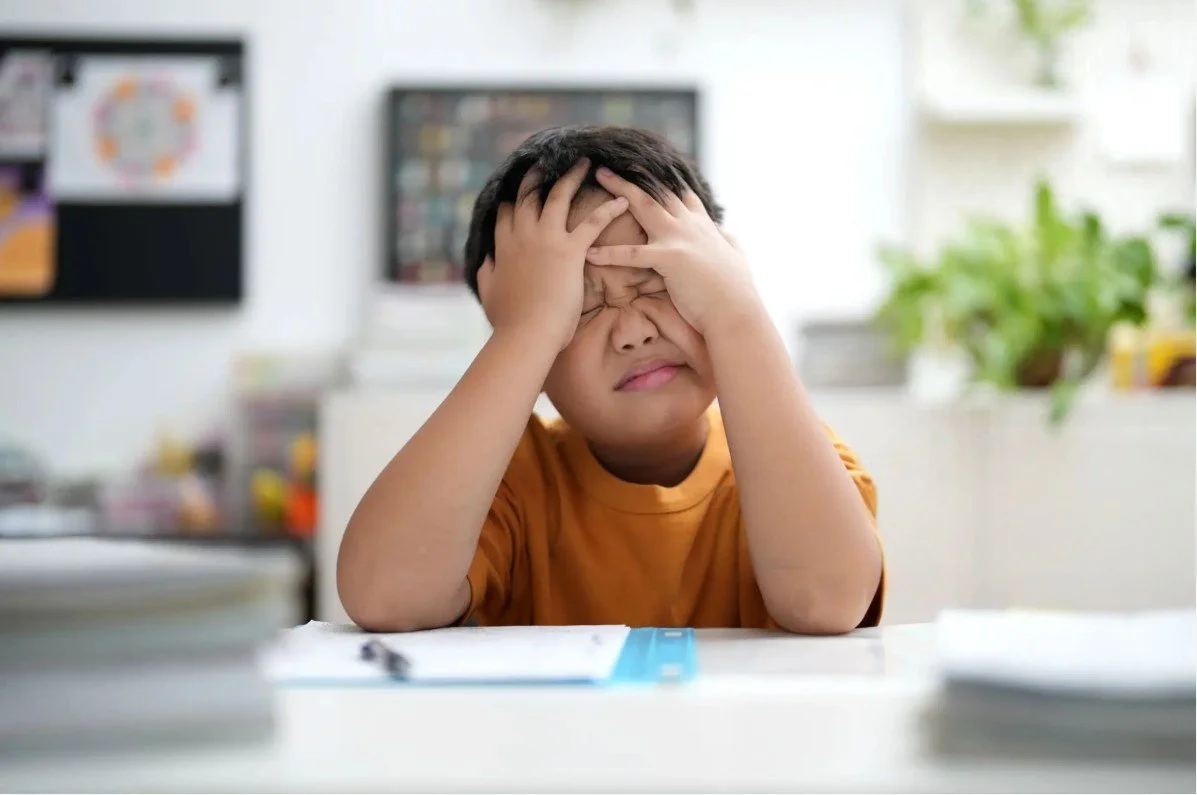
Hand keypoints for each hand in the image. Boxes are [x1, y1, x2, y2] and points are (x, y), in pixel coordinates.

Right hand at [477, 159, 628, 351]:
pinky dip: (608, 209)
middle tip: (550, 162)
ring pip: (560, 196)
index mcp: (503, 246)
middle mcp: (522, 235)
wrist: (526, 334)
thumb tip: (483, 262)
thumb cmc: (509, 320)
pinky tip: (622, 200)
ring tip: (585, 163)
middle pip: (530, 195)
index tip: (521, 189)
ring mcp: (546, 239)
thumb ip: (486, 273)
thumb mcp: (488, 292)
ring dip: (573, 177)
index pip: (506, 212)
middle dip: (539, 175)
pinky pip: (593, 222)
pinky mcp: (569, 250)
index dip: (514, 199)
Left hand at [584, 167, 760, 335]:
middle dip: (633, 176)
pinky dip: (610, 254)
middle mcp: (690, 225)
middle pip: (657, 192)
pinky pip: (632, 254)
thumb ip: (728, 242)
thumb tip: (726, 234)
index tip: (644, 169)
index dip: (661, 181)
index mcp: (703, 226)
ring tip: (599, 178)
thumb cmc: (736, 291)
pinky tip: (590, 254)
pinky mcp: (670, 258)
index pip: (679, 195)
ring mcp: (680, 238)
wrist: (736, 311)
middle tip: (609, 167)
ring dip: (619, 191)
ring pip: (645, 206)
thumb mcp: (737, 257)